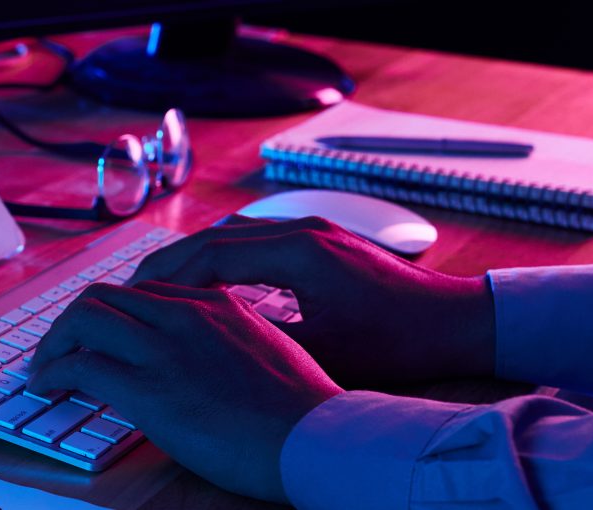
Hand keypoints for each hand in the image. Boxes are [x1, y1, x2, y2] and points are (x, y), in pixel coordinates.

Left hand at [27, 281, 341, 503]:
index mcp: (218, 305)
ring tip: (45, 367)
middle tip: (59, 348)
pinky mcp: (148, 386)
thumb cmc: (305, 413)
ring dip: (55, 342)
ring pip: (85, 317)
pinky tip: (48, 387)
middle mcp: (187, 314)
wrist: (319, 440)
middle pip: (107, 295)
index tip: (99, 335)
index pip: (145, 292)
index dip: (112, 313)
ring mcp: (165, 347)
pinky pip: (80, 365)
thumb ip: (230, 344)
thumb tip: (205, 363)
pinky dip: (54, 372)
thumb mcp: (270, 355)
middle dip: (73, 321)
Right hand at [128, 215, 496, 385]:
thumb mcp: (326, 354)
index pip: (210, 253)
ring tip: (161, 289)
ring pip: (234, 234)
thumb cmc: (401, 343)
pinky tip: (209, 283)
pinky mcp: (322, 239)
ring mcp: (314, 230)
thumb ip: (264, 340)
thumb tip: (208, 341)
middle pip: (215, 237)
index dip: (166, 278)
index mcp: (300, 253)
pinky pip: (256, 239)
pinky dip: (224, 257)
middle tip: (132, 293)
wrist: (460, 321)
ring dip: (195, 258)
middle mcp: (303, 230)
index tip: (135, 300)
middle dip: (169, 264)